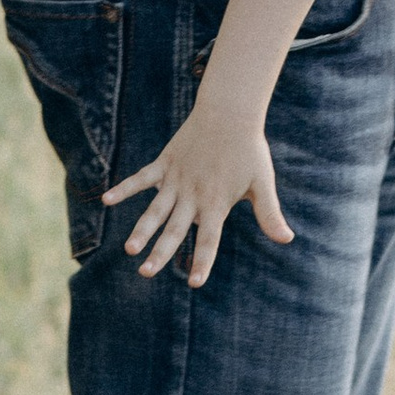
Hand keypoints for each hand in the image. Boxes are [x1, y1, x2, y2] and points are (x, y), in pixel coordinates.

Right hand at [109, 112, 293, 288]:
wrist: (230, 112)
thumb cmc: (249, 150)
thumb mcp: (263, 183)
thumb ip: (270, 214)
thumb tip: (288, 239)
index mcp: (217, 202)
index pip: (209, 238)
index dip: (202, 261)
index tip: (195, 283)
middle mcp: (193, 194)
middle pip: (175, 229)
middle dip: (161, 252)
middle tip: (146, 273)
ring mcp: (176, 178)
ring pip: (155, 209)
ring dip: (142, 229)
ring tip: (129, 249)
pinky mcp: (165, 162)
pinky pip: (141, 178)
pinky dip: (124, 188)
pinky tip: (106, 200)